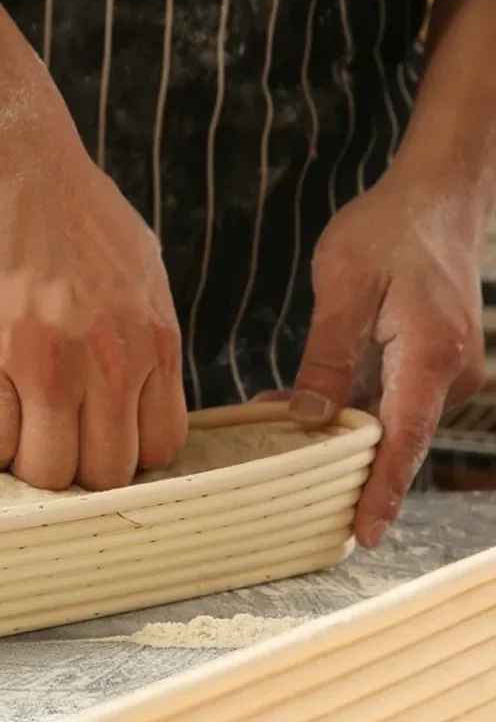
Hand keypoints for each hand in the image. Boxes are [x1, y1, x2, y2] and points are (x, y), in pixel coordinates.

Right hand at [0, 152, 187, 490]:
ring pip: (48, 472)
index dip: (128, 453)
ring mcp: (50, 370)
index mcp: (154, 344)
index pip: (160, 447)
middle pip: (106, 472)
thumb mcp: (142, 272)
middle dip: (80, 465)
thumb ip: (148, 335)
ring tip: (17, 426)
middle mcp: (111, 366)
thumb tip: (142, 383)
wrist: (15, 173)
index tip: (100, 438)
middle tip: (54, 436)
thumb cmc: (78, 215)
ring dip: (30, 460)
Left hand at [289, 165, 484, 546]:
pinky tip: (301, 403)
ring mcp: (441, 365)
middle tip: (303, 501)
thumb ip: (328, 354)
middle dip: (352, 470)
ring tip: (283, 446)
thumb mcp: (346, 286)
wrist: (434, 195)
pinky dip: (350, 404)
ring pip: (388, 416)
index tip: (366, 534)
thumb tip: (312, 417)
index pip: (403, 439)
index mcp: (428, 355)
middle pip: (397, 437)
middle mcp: (445, 370)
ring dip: (341, 433)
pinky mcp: (427, 355)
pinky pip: (388, 393)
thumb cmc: (389, 230)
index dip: (382, 490)